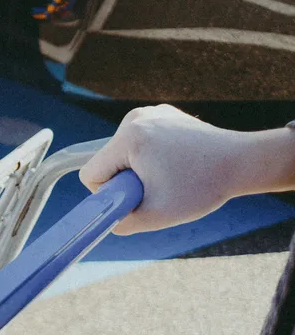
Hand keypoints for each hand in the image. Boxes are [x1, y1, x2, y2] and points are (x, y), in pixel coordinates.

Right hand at [79, 105, 254, 235]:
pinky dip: (150, 156)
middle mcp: (136, 118)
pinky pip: (138, 142)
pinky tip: (175, 161)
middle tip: (160, 186)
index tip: (137, 195)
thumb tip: (103, 218)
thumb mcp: (154, 216)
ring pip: (121, 153)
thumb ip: (119, 222)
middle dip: (125, 179)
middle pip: (106, 161)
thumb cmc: (201, 188)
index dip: (109, 193)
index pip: (91, 174)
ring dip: (138, 168)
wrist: (242, 161)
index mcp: (129, 138)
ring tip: (170, 173)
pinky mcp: (162, 114)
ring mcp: (150, 112)